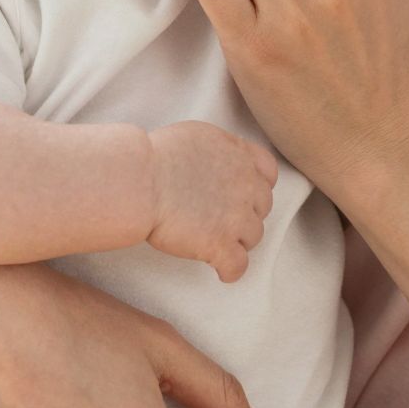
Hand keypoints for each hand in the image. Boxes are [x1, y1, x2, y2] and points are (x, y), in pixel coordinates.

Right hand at [146, 121, 278, 280]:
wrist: (139, 181)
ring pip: (253, 237)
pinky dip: (230, 270)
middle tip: (223, 220)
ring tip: (216, 243)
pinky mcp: (220, 243)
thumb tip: (216, 162)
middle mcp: (245, 183)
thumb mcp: (197, 136)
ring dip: (237, 241)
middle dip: (246, 214)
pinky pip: (238, 266)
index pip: (269, 173)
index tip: (244, 195)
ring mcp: (236, 216)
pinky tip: (220, 271)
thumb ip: (218, 149)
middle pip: (262, 207)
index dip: (258, 186)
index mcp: (238, 154)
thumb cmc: (154, 157)